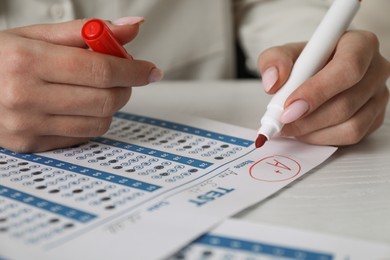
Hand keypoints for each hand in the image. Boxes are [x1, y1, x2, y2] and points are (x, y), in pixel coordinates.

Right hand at [0, 18, 162, 152]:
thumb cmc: (1, 58)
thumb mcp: (36, 35)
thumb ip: (87, 32)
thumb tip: (132, 27)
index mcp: (26, 62)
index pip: (100, 70)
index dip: (134, 70)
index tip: (149, 70)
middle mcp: (24, 97)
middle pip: (105, 100)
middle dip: (125, 87)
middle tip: (123, 76)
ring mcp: (27, 127)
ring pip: (99, 122)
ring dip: (111, 105)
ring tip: (98, 90)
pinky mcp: (31, 145)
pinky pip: (83, 136)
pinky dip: (92, 120)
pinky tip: (78, 106)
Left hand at [259, 30, 389, 145]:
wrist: (314, 74)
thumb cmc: (305, 62)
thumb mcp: (283, 54)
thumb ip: (273, 61)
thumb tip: (272, 82)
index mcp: (359, 44)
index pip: (347, 68)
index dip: (317, 91)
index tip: (289, 105)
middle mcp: (375, 69)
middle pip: (347, 103)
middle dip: (309, 119)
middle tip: (283, 122)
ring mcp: (378, 95)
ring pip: (351, 125)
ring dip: (314, 131)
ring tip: (291, 127)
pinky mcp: (374, 117)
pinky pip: (351, 136)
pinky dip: (322, 138)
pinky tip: (305, 131)